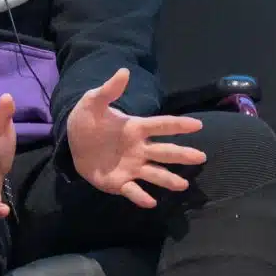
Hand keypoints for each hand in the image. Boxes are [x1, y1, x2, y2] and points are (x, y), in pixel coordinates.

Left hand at [65, 67, 208, 208]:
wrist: (74, 144)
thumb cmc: (88, 121)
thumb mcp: (93, 102)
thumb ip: (108, 90)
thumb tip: (123, 72)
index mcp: (136, 128)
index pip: (161, 125)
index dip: (179, 125)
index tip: (198, 124)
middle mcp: (139, 149)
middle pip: (164, 152)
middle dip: (182, 155)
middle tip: (201, 157)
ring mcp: (131, 167)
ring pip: (154, 173)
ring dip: (168, 180)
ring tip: (183, 186)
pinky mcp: (119, 182)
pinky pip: (133, 191)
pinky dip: (141, 197)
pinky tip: (151, 203)